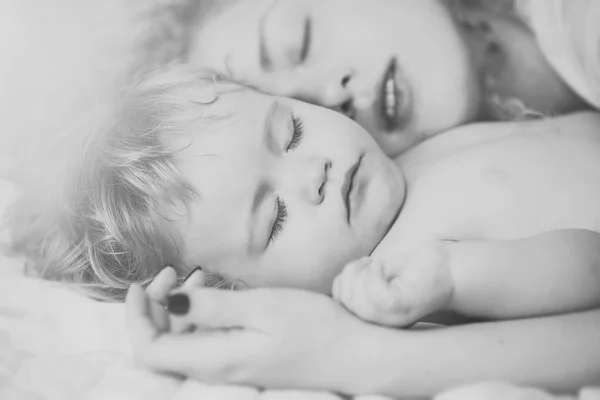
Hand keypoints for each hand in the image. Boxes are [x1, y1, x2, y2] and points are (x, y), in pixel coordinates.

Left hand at [126, 268, 368, 392]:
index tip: (143, 283)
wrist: (356, 356)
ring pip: (183, 344)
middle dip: (155, 307)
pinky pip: (205, 343)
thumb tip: (169, 303)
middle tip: (172, 272)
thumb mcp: (263, 308)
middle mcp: (216, 370)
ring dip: (178, 310)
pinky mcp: (244, 361)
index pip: (149, 350)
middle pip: (162, 347)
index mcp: (215, 359)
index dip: (136, 316)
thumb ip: (213, 308)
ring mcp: (231, 368)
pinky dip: (200, 317)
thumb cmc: (316, 329)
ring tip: (196, 278)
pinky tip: (216, 296)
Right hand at [332, 243, 454, 326]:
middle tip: (367, 262)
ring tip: (377, 264)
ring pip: (356, 298)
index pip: (339, 305)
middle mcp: (382, 324)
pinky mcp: (403, 308)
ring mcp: (392, 318)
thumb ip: (359, 285)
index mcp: (375, 318)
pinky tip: (384, 266)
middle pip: (344, 301)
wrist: (451, 270)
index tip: (360, 265)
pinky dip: (374, 272)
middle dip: (349, 274)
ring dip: (362, 272)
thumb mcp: (382, 277)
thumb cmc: (416, 270)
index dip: (341, 282)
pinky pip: (374, 293)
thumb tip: (337, 285)